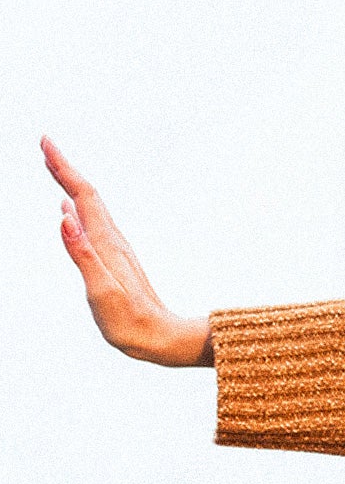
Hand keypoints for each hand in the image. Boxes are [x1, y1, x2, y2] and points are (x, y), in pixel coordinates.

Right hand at [41, 138, 214, 365]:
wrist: (160, 340)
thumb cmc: (130, 322)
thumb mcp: (101, 290)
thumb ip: (82, 254)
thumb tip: (64, 217)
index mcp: (106, 244)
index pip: (83, 196)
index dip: (65, 168)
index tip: (46, 143)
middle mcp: (112, 242)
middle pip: (87, 197)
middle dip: (65, 169)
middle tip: (45, 145)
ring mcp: (113, 251)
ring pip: (89, 209)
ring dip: (71, 186)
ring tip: (55, 168)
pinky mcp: (113, 263)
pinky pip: (91, 227)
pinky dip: (77, 211)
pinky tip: (70, 212)